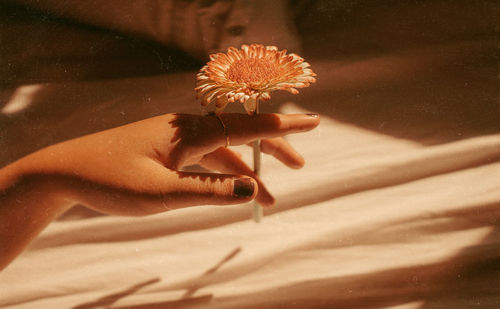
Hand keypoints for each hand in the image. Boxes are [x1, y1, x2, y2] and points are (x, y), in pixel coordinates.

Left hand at [10, 113, 319, 215]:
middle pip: (241, 134)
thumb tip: (253, 191)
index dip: (283, 127)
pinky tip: (233, 190)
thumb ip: (210, 192)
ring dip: (248, 171)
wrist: (66, 171)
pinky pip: (207, 159)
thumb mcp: (163, 193)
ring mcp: (178, 139)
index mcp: (189, 132)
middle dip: (271, 149)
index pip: (246, 125)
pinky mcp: (169, 150)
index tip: (314, 123)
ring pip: (225, 150)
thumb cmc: (111, 180)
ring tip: (269, 199)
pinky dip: (224, 175)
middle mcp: (187, 129)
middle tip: (298, 166)